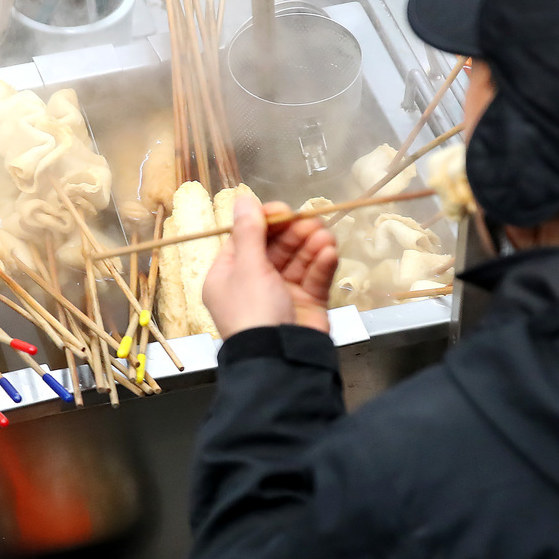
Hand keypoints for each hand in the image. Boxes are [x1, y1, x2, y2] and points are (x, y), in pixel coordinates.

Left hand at [203, 196, 338, 338]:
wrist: (279, 359)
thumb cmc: (253, 313)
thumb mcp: (247, 267)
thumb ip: (250, 231)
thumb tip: (243, 199)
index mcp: (229, 275)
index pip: (247, 238)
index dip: (267, 221)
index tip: (284, 210)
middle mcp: (254, 283)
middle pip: (277, 247)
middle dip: (295, 232)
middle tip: (312, 221)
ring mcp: (282, 294)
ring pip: (299, 260)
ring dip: (312, 245)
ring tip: (325, 236)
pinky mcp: (306, 303)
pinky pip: (314, 277)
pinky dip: (322, 264)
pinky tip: (329, 253)